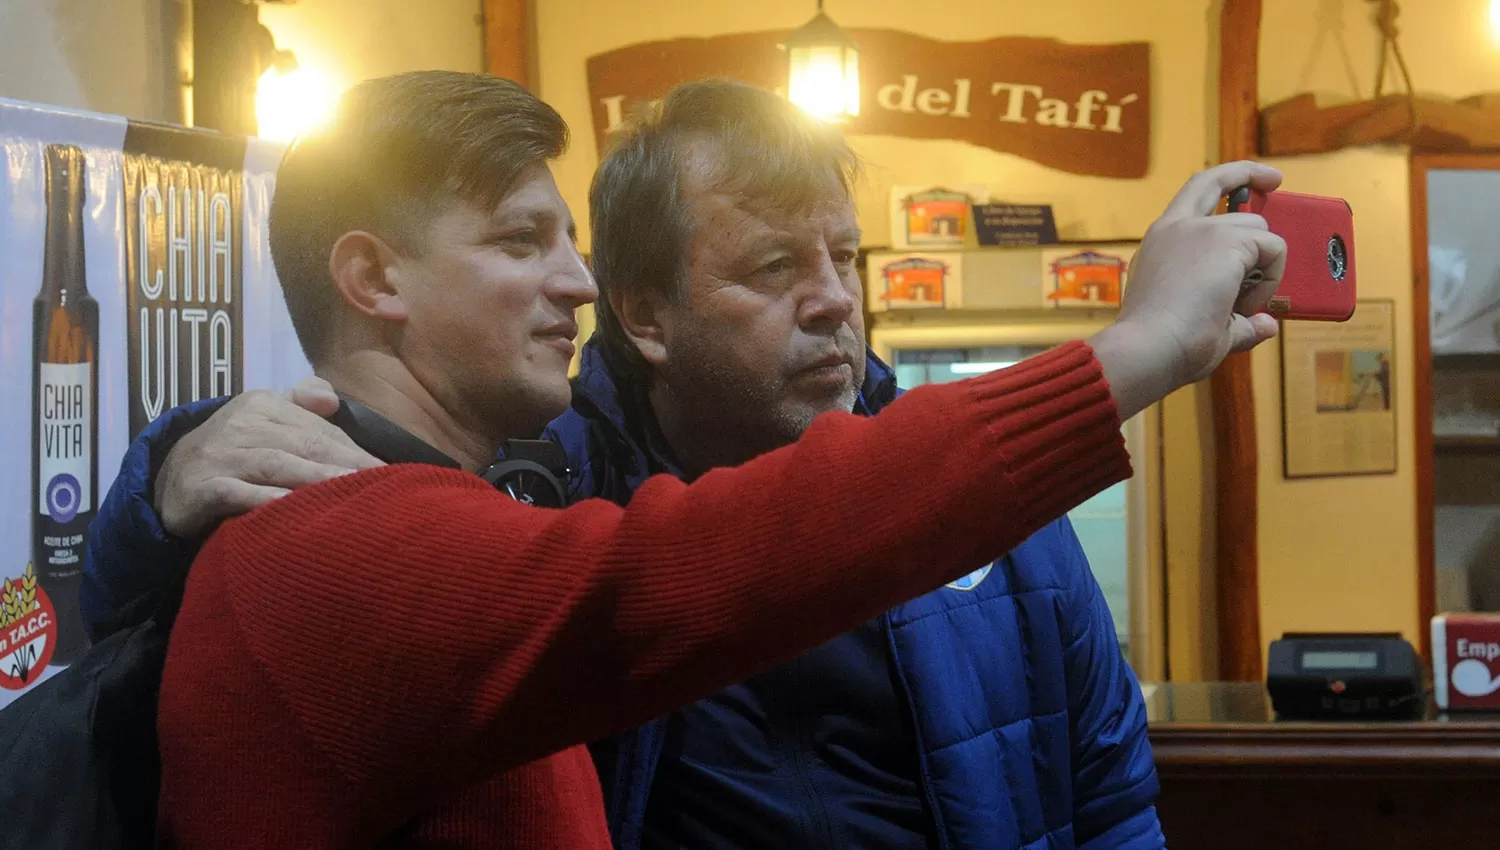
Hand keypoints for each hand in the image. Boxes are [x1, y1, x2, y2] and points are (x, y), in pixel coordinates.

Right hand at [154, 377, 383, 538]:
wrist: (168, 485)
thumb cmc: (234, 455)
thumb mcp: (264, 422)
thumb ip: (301, 405)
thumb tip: (331, 399)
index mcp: (262, 404)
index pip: (318, 429)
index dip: (355, 451)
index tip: (388, 471)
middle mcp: (240, 424)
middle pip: (304, 444)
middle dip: (346, 464)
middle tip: (382, 485)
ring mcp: (219, 456)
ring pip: (277, 465)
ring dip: (316, 479)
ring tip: (350, 493)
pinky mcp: (201, 488)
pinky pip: (238, 494)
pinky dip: (265, 501)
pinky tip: (291, 509)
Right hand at [1091, 160, 1287, 419]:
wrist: (1148, 350)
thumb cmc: (1162, 346)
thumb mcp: (1199, 323)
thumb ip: (1236, 320)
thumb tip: (1264, 326)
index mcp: (1160, 242)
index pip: (1193, 192)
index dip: (1225, 178)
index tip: (1254, 180)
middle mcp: (1176, 227)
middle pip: (1221, 183)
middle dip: (1252, 176)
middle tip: (1276, 182)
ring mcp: (1200, 231)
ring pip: (1257, 228)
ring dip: (1262, 266)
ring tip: (1240, 306)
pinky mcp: (1227, 242)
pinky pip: (1272, 249)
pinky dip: (1270, 280)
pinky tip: (1245, 306)